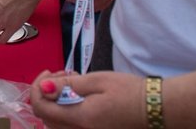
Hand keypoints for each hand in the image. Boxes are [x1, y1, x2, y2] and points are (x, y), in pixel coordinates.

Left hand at [30, 69, 145, 128]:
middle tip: (63, 76)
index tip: (49, 72)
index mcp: (80, 119)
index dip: (37, 89)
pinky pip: (71, 127)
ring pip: (57, 124)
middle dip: (47, 93)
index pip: (40, 108)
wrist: (158, 109)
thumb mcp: (96, 81)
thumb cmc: (129, 91)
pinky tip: (80, 97)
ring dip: (57, 103)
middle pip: (46, 117)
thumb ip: (67, 86)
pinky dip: (68, 111)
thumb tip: (43, 87)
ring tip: (73, 84)